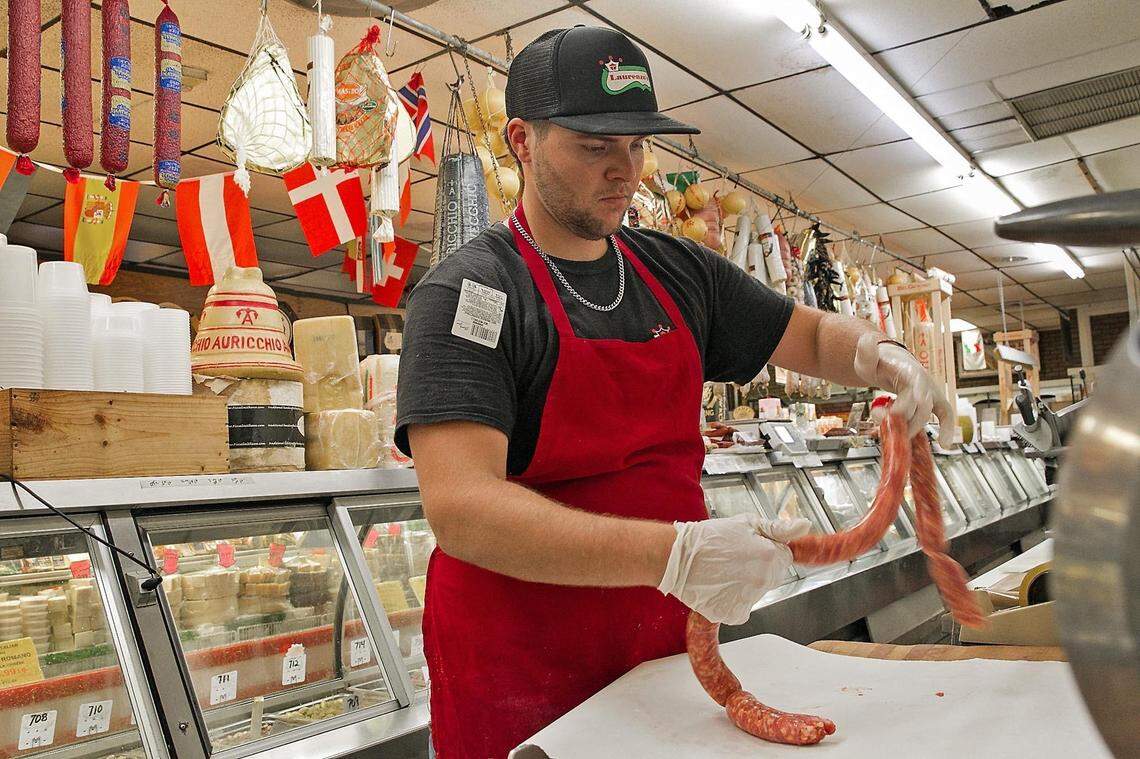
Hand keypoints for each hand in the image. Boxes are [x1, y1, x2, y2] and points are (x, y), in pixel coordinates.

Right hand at [656, 514, 810, 625]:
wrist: (678, 557)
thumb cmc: (710, 538)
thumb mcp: (746, 523)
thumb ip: (779, 528)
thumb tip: (805, 525)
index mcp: (771, 557)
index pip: (783, 558)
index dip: (767, 550)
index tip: (748, 547)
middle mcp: (764, 581)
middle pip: (771, 576)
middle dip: (758, 567)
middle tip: (733, 558)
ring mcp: (750, 600)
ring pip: (755, 592)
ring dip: (744, 584)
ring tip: (722, 570)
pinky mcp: (734, 613)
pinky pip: (740, 608)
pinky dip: (731, 600)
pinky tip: (718, 586)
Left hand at [854, 332, 954, 446]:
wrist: (889, 362)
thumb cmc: (878, 361)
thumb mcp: (866, 354)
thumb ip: (866, 349)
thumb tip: (868, 340)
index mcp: (907, 369)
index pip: (915, 381)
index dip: (917, 393)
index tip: (916, 402)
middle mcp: (922, 380)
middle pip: (920, 403)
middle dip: (903, 418)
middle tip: (880, 421)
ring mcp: (929, 391)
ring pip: (928, 413)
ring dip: (911, 428)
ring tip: (891, 435)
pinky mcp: (932, 402)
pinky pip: (945, 416)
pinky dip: (948, 429)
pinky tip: (945, 444)